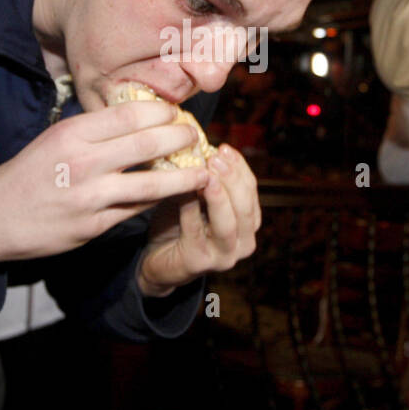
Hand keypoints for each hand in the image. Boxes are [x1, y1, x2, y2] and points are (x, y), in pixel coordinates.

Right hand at [0, 100, 209, 265]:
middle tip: (198, 136)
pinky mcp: (93, 226)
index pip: (130, 114)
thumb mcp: (55, 138)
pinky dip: (159, 202)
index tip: (178, 113)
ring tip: (204, 172)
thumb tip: (140, 119)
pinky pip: (136, 210)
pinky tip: (174, 196)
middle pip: (148, 143)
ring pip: (151, 183)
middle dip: (181, 138)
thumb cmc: (29, 172)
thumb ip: (95, 131)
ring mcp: (90, 197)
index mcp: (73, 133)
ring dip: (183, 177)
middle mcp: (83, 162)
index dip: (162, 112)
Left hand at [137, 144, 261, 295]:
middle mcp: (243, 243)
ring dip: (218, 197)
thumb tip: (204, 146)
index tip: (224, 147)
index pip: (251, 191)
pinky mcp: (199, 263)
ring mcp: (223, 257)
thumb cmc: (179, 224)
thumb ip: (206, 178)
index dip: (240, 168)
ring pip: (228, 224)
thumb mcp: (197, 197)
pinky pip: (195, 232)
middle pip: (245, 208)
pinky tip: (184, 192)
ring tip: (208, 175)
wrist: (158, 261)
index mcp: (248, 224)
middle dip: (232, 180)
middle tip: (216, 157)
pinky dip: (191, 210)